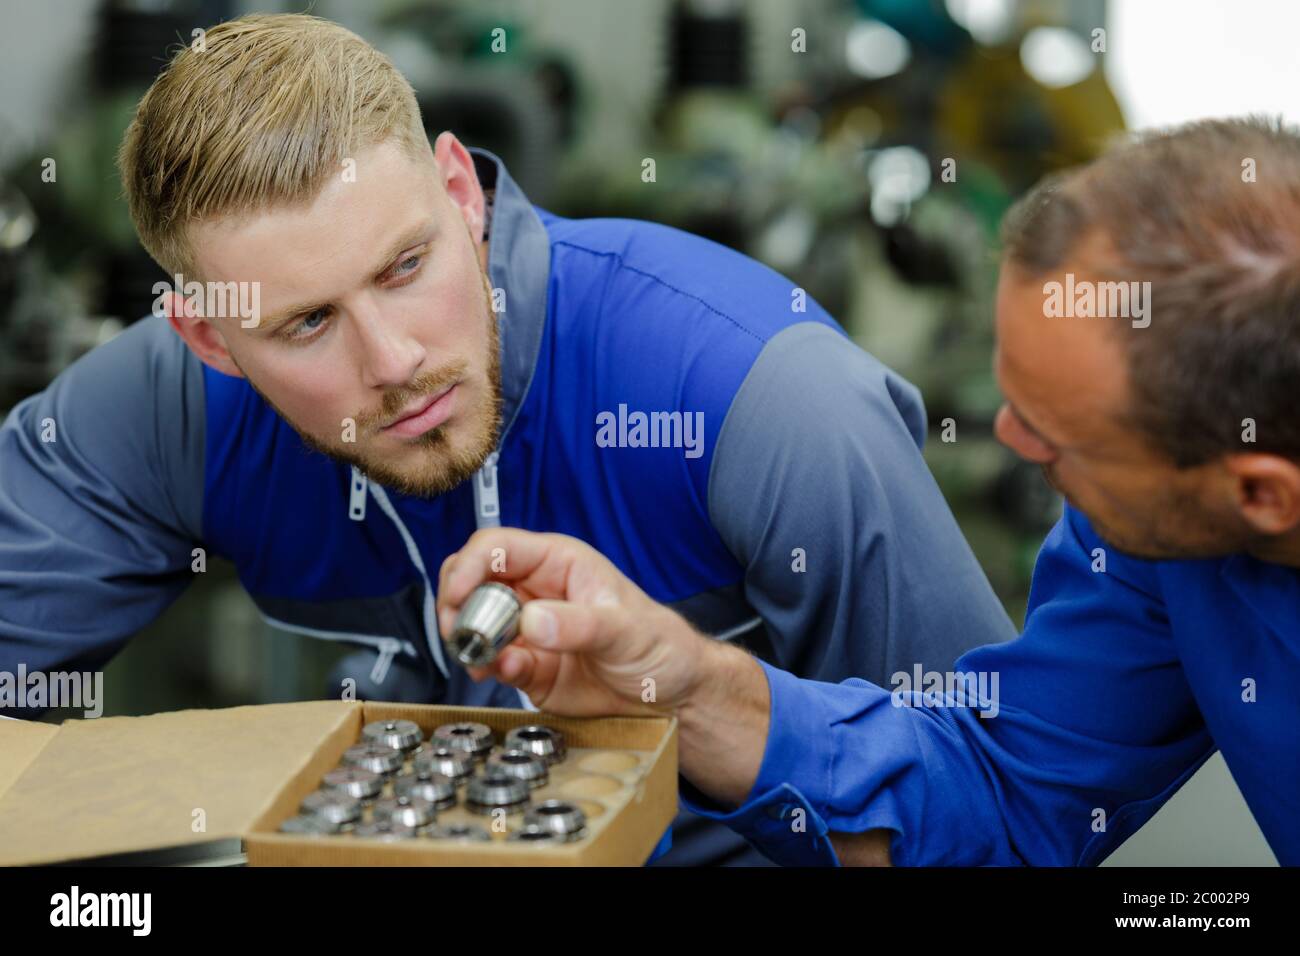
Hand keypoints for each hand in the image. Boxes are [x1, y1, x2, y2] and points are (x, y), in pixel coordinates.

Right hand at [436, 528, 711, 716]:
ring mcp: (526, 629)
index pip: (497, 547)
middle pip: (472, 581)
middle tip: (460, 632)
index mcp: (558, 562)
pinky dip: (486, 668)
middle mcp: (535, 590)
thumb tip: (533, 622)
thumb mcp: (625, 630)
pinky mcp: (524, 665)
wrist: (669, 694)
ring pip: (473, 623)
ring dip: (467, 640)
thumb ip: (580, 625)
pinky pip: (490, 661)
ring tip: (481, 660)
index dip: (470, 565)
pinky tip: (501, 674)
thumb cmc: (658, 644)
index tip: (458, 594)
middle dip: (456, 604)